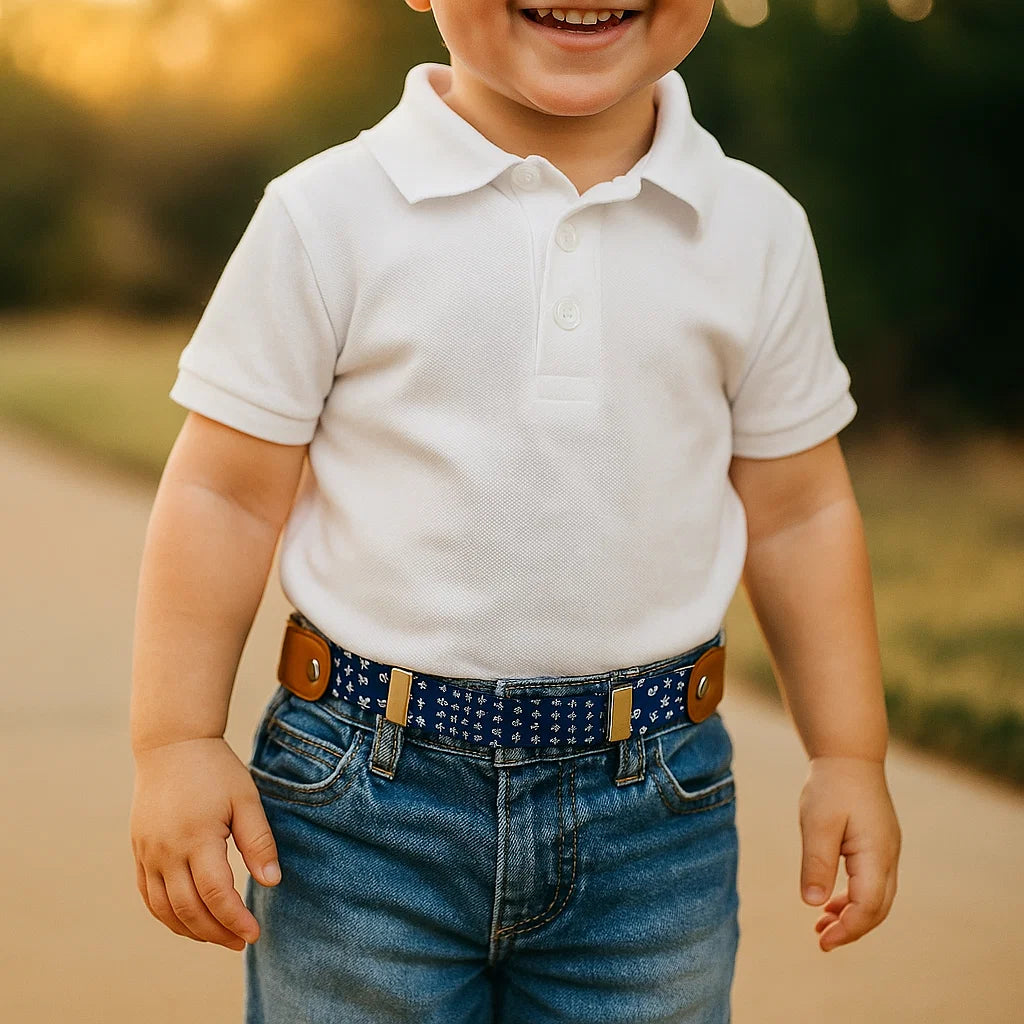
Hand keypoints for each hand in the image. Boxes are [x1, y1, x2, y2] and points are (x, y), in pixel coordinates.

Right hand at [130, 737, 280, 949]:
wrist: (172, 746)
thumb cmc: (216, 770)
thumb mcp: (246, 800)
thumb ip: (258, 841)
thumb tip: (272, 882)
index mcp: (197, 838)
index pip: (216, 894)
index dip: (235, 919)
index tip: (254, 933)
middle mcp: (167, 851)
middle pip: (188, 909)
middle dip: (216, 932)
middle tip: (241, 941)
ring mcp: (148, 853)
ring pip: (164, 910)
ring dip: (191, 930)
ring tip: (219, 937)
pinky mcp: (139, 851)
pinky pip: (149, 896)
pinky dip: (167, 916)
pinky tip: (188, 921)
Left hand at [798, 755, 901, 951]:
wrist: (848, 755)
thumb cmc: (831, 786)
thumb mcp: (817, 823)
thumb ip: (817, 863)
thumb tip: (813, 903)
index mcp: (876, 853)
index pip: (869, 906)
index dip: (848, 928)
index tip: (822, 940)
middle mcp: (888, 856)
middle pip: (877, 908)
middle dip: (851, 928)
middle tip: (821, 940)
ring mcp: (887, 850)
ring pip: (877, 897)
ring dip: (852, 915)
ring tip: (821, 926)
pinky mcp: (878, 845)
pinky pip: (872, 882)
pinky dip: (854, 897)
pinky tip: (830, 901)